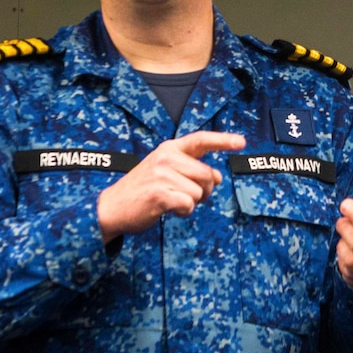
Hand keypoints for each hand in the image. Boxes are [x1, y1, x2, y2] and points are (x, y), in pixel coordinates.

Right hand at [96, 131, 245, 240]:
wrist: (111, 208)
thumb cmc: (142, 190)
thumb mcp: (165, 172)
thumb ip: (191, 170)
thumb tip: (218, 177)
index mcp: (169, 149)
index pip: (201, 140)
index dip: (223, 140)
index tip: (241, 142)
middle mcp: (166, 157)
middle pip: (208, 175)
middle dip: (203, 191)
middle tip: (183, 195)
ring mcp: (162, 174)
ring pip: (200, 193)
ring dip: (191, 203)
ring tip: (171, 201)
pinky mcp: (159, 193)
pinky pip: (189, 205)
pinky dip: (183, 212)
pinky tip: (168, 209)